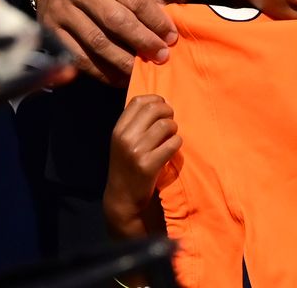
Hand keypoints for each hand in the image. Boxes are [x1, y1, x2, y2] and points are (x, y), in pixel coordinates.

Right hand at [35, 0, 177, 86]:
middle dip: (142, 41)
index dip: (155, 21)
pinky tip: (118, 78)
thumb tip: (166, 18)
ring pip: (97, 42)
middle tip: (161, 56)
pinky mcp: (51, 32)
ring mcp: (62, 11)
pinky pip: (79, 58)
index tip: (171, 37)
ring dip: (123, 61)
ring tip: (141, 71)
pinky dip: (101, 72)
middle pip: (116, 21)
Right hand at [104, 94, 180, 239]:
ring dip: (174, 129)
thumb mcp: (123, 142)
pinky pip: (173, 143)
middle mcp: (125, 138)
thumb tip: (161, 102)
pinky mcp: (149, 165)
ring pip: (166, 125)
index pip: (138, 101)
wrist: (123, 197)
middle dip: (168, 112)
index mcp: (118, 130)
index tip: (163, 108)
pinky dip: (177, 144)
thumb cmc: (127, 165)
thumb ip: (136, 123)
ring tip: (170, 137)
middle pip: (154, 109)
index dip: (155, 100)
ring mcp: (136, 152)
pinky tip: (172, 150)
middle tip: (170, 123)